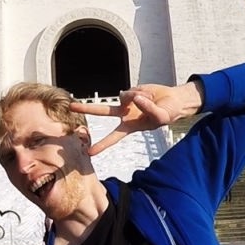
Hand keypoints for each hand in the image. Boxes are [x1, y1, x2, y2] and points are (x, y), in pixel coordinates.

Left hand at [70, 81, 202, 155]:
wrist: (173, 100)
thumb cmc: (168, 113)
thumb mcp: (161, 116)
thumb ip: (148, 109)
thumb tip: (133, 99)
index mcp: (130, 127)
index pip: (114, 137)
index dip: (102, 145)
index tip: (90, 153)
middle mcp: (124, 115)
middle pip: (102, 111)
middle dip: (86, 109)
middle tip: (70, 107)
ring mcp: (126, 102)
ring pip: (122, 96)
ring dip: (138, 97)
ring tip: (151, 99)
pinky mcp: (131, 91)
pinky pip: (132, 91)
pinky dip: (142, 93)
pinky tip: (149, 95)